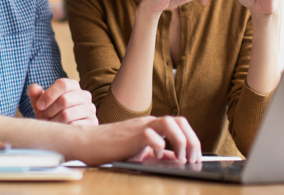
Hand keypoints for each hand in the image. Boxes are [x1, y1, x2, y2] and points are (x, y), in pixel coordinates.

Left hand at [28, 79, 97, 125]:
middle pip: (64, 100)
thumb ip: (35, 95)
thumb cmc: (50, 115)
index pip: (63, 84)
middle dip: (50, 111)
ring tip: (53, 123)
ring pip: (67, 114)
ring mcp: (90, 109)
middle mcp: (85, 95)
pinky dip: (63, 129)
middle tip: (47, 117)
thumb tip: (33, 88)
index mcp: (73, 86)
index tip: (39, 106)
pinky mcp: (92, 123)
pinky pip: (73, 126)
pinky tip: (62, 130)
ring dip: (55, 121)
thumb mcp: (41, 105)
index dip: (48, 95)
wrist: (62, 132)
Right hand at [76, 116, 200, 165]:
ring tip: (180, 157)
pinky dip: (158, 146)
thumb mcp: (141, 153)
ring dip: (180, 140)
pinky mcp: (131, 135)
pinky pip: (150, 134)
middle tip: (191, 159)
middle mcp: (149, 123)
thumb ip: (159, 155)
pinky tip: (156, 156)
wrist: (88, 143)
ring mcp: (140, 127)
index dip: (192, 140)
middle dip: (191, 140)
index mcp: (153, 126)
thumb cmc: (113, 149)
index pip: (181, 125)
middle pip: (180, 121)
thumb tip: (177, 161)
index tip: (195, 157)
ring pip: (169, 123)